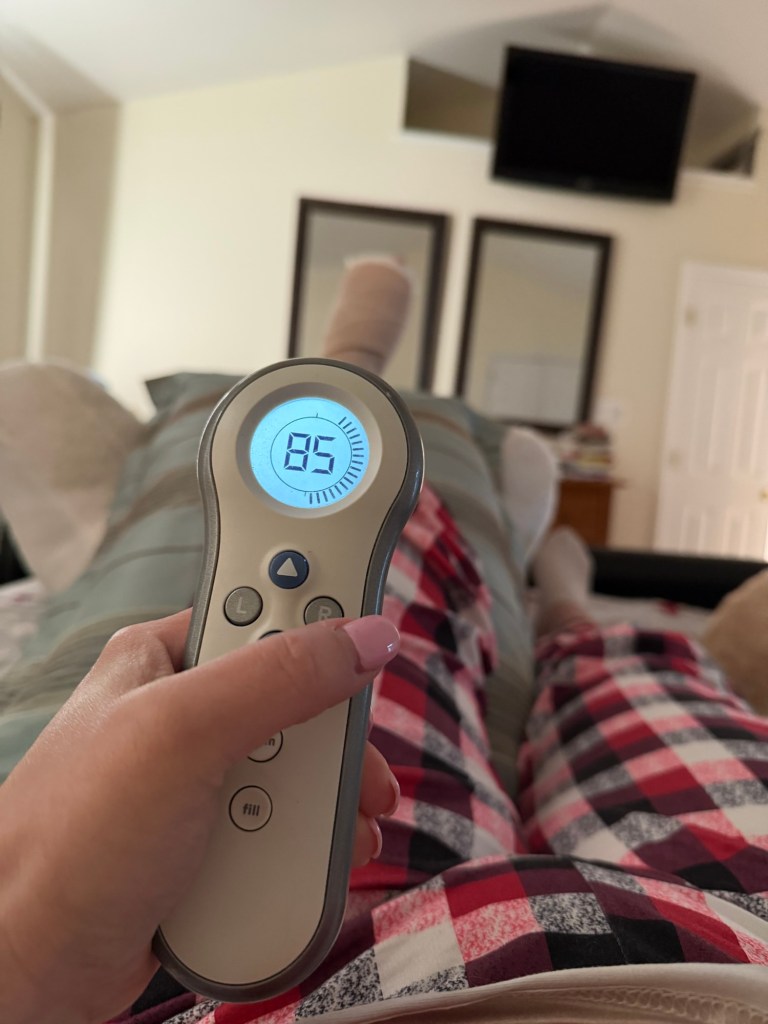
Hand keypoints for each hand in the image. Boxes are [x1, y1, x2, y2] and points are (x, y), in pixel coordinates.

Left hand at [0, 610, 399, 1023]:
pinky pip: (289, 820)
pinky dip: (313, 839)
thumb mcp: (181, 734)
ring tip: (345, 831)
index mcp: (166, 657)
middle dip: (336, 735)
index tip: (379, 633)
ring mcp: (204, 777)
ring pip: (303, 763)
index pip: (264, 608)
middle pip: (300, 694)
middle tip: (358, 766)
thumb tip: (364, 637)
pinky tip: (323, 859)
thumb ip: (278, 677)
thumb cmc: (68, 844)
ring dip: (332, 798)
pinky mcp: (217, 836)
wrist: (32, 970)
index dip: (322, 616)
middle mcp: (187, 711)